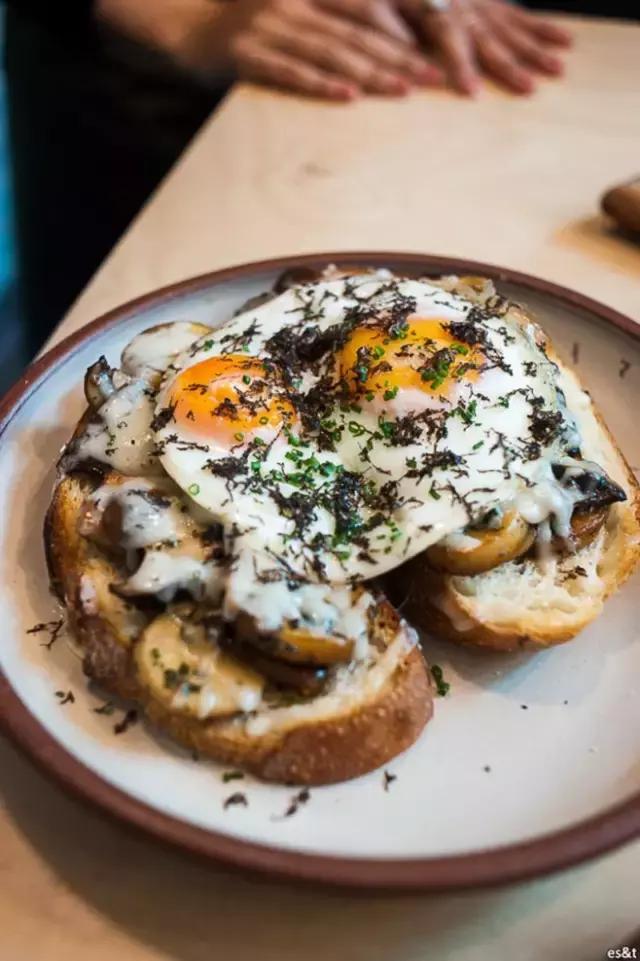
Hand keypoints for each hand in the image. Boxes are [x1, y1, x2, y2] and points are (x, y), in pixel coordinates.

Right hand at [215, 0, 443, 98]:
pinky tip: (347, 95)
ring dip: (370, 72)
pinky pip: (290, 72)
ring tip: (405, 91)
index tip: (438, 47)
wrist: (188, 24)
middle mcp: (294, 2)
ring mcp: (270, 28)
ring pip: (330, 51)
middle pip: (357, 31)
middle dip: (400, 55)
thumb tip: (384, 37)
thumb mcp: (298, 8)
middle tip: (436, 77)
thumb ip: (337, 16)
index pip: (368, 5)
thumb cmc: (253, 20)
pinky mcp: (248, 56)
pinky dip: (320, 84)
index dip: (404, 25)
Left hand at [402, 0, 571, 94]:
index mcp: (440, 15)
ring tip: (559, 69)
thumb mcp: (391, 8)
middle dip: (512, 67)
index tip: (472, 94)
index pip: (452, 43)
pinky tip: (566, 40)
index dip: (462, 68)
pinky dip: (545, 30)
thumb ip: (396, 31)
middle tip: (530, 88)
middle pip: (493, 43)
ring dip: (538, 52)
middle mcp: (469, 12)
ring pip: (515, 32)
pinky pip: (523, 18)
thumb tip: (401, 57)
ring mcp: (486, 7)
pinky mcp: (496, 4)